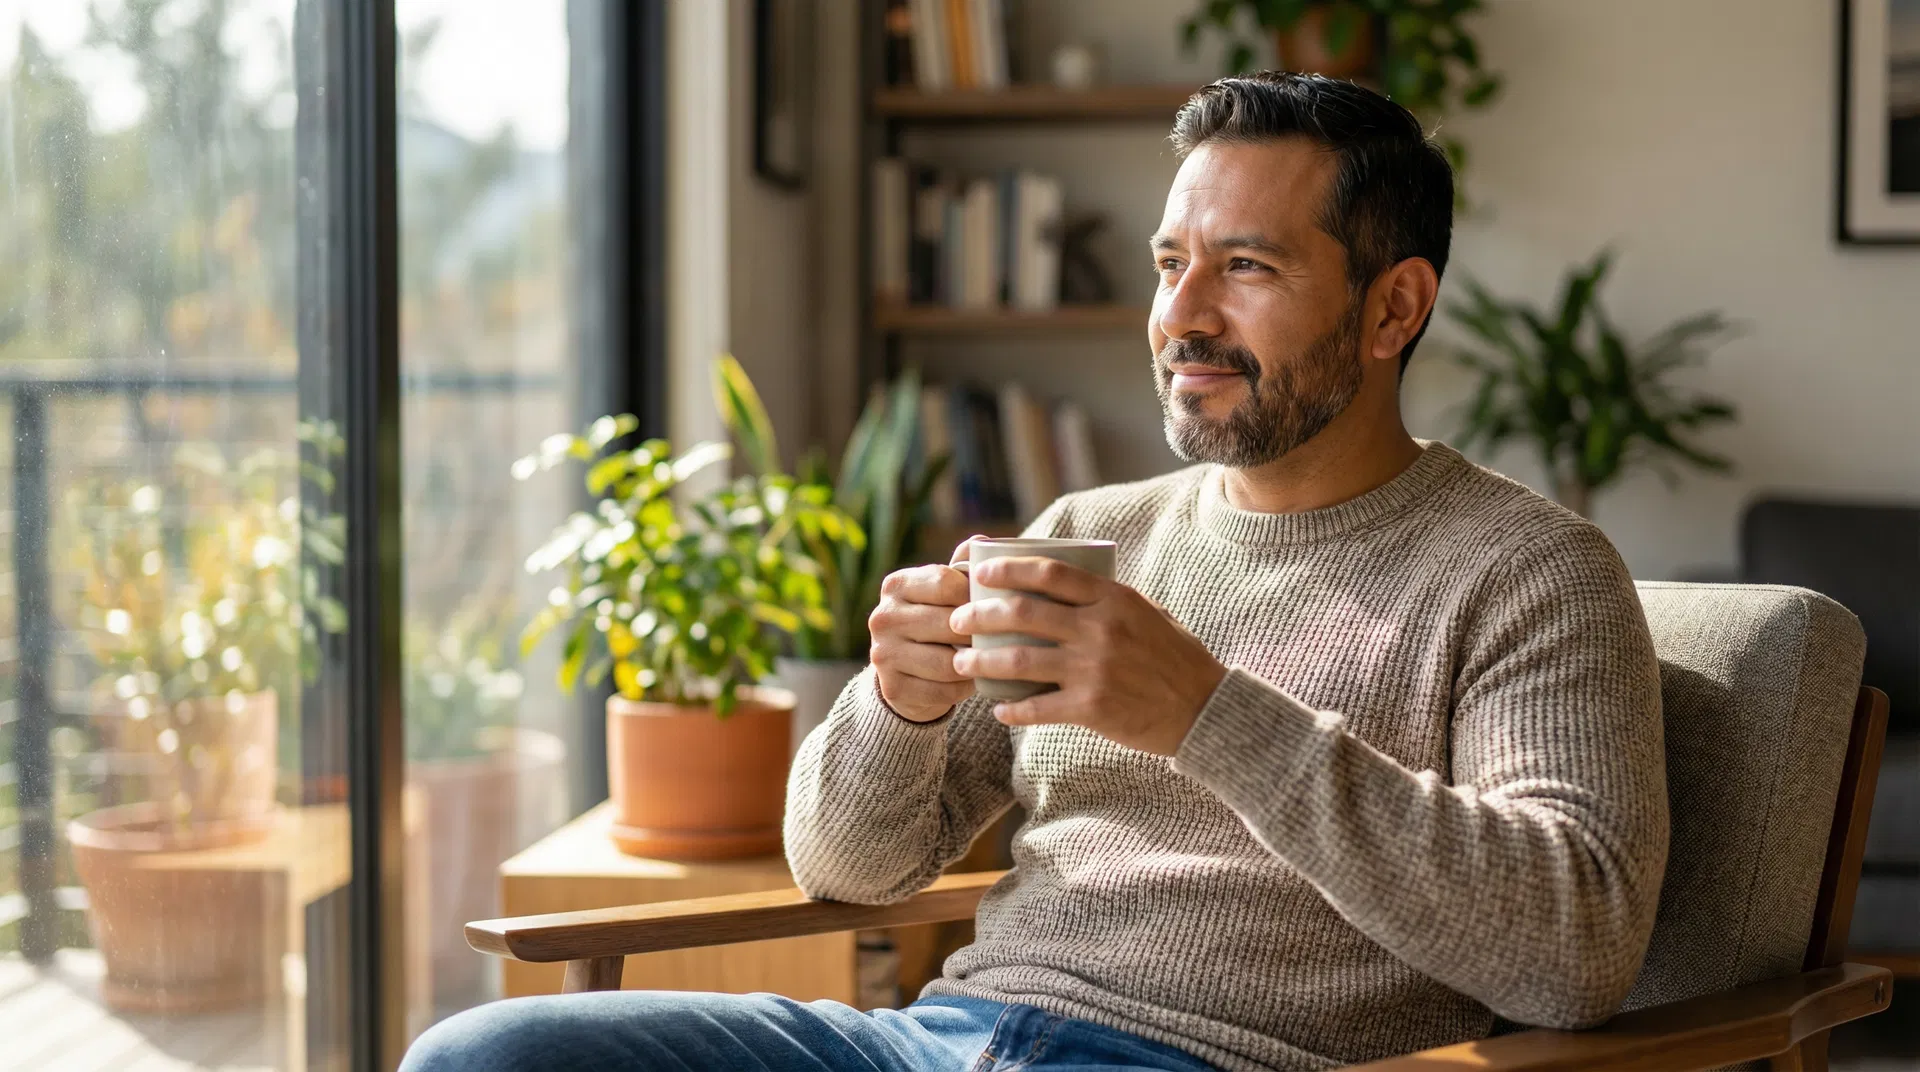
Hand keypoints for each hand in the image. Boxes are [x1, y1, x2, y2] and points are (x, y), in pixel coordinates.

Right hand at [866, 539, 979, 722]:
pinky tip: (973, 681)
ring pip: (947, 662)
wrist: (906, 672)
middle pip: (948, 624)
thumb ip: (962, 566)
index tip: (995, 604)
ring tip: (990, 660)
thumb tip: (983, 542)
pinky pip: (942, 691)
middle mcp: (882, 616)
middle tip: (1002, 637)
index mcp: (896, 584)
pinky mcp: (892, 688)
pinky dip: (964, 688)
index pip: (945, 583)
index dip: (976, 595)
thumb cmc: (936, 621)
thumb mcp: (944, 590)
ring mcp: (882, 654)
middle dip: (979, 633)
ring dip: (974, 664)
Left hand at [947, 557, 1226, 754]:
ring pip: (1021, 659)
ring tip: (962, 664)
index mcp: (1113, 598)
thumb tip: (1062, 584)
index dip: (1009, 569)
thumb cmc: (1174, 657)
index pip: (1050, 573)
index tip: (982, 573)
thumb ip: (1106, 599)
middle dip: (980, 614)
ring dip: (983, 661)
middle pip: (1024, 613)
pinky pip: (1039, 707)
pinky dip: (1012, 710)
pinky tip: (998, 711)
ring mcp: (1094, 669)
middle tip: (958, 621)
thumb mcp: (1146, 613)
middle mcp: (1100, 629)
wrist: (1203, 709)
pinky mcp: (1092, 707)